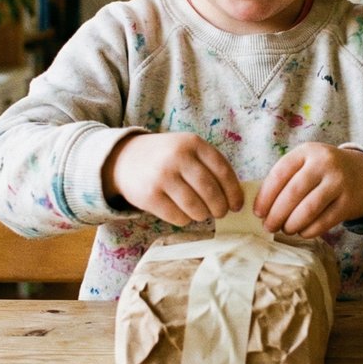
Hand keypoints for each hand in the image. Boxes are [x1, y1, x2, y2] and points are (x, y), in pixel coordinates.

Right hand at [102, 132, 241, 225]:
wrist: (125, 159)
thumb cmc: (166, 157)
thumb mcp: (187, 149)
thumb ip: (209, 166)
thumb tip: (234, 198)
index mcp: (192, 143)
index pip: (222, 170)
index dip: (233, 192)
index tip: (237, 205)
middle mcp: (177, 157)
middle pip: (210, 191)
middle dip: (220, 207)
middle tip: (220, 213)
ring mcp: (162, 176)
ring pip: (195, 207)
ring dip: (203, 215)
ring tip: (202, 214)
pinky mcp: (149, 196)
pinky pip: (177, 217)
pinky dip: (185, 220)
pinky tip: (184, 214)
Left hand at [254, 143, 362, 238]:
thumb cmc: (324, 171)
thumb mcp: (306, 163)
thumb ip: (286, 179)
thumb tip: (262, 209)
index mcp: (306, 152)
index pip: (280, 174)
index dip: (265, 196)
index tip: (258, 213)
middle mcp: (323, 163)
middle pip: (293, 192)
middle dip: (277, 214)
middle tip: (269, 227)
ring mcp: (338, 182)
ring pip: (309, 208)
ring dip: (292, 224)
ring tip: (286, 230)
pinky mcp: (349, 202)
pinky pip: (325, 221)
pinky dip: (310, 230)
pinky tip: (302, 232)